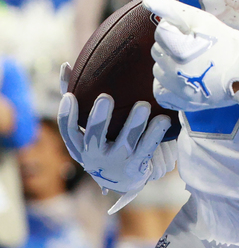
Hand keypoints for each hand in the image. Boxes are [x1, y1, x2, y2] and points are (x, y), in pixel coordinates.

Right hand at [57, 89, 171, 194]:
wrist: (123, 180)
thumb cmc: (103, 142)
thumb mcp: (87, 128)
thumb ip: (78, 97)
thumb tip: (66, 66)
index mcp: (81, 146)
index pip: (68, 132)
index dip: (66, 115)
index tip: (70, 96)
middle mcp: (96, 156)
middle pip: (94, 138)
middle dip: (98, 119)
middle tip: (105, 98)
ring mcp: (117, 162)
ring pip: (125, 144)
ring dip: (134, 124)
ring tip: (143, 105)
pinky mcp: (137, 166)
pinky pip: (147, 149)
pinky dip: (155, 134)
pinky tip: (164, 118)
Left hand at [143, 0, 238, 110]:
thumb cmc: (226, 43)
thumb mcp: (202, 20)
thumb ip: (172, 9)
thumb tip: (147, 1)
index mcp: (179, 50)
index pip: (161, 32)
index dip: (176, 29)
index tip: (191, 33)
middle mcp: (174, 72)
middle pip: (157, 50)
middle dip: (170, 45)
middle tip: (191, 46)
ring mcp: (177, 90)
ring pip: (157, 70)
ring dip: (168, 63)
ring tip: (188, 61)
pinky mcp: (182, 103)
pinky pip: (160, 92)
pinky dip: (166, 84)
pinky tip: (179, 78)